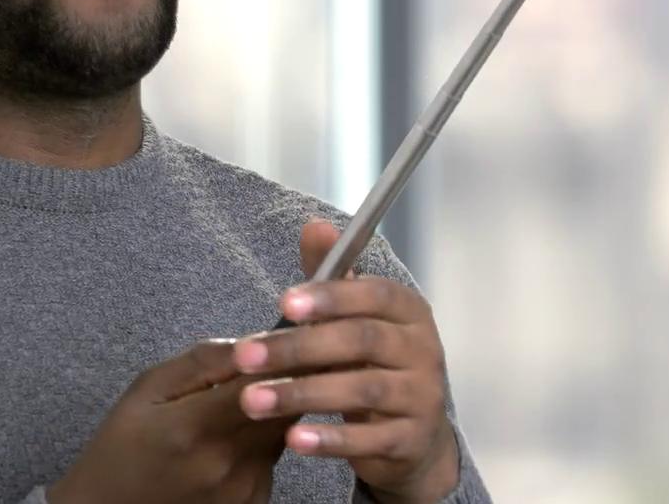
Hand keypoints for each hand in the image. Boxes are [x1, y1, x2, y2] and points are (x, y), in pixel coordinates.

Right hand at [47, 339, 296, 503]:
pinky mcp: (252, 503)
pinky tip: (229, 439)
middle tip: (267, 365)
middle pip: (284, 409)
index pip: (261, 383)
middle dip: (283, 382)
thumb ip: (201, 363)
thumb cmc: (123, 446)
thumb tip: (251, 343)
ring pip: (282, 434)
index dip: (279, 357)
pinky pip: (271, 459)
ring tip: (234, 406)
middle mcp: (226, 463)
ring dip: (271, 412)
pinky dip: (260, 441)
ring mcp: (243, 489)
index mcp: (194, 428)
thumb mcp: (147, 390)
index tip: (282, 340)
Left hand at [228, 220, 459, 503]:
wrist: (414, 436)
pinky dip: (330, 439)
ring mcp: (422, 397)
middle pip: (360, 341)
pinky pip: (369, 440)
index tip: (283, 303)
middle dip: (298, 347)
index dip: (330, 296)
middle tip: (245, 356)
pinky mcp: (411, 441)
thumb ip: (331, 276)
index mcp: (408, 311)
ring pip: (361, 390)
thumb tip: (315, 226)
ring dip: (302, 394)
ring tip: (252, 401)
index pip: (374, 294)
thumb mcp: (355, 318)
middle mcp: (423, 350)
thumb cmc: (373, 363)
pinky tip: (292, 440)